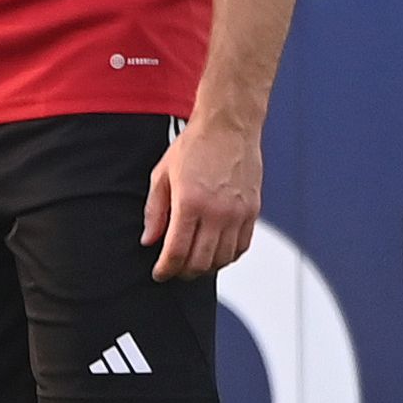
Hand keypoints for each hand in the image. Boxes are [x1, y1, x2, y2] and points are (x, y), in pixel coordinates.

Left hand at [143, 119, 260, 279]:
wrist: (228, 128)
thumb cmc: (192, 148)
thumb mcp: (162, 176)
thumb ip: (155, 211)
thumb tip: (149, 241)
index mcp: (190, 203)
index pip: (177, 252)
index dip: (165, 269)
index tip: (158, 274)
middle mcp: (217, 212)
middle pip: (201, 261)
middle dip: (183, 273)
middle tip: (173, 271)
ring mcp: (238, 213)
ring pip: (223, 259)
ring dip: (206, 268)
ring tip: (192, 264)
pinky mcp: (253, 211)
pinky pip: (242, 246)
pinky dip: (227, 257)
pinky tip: (215, 254)